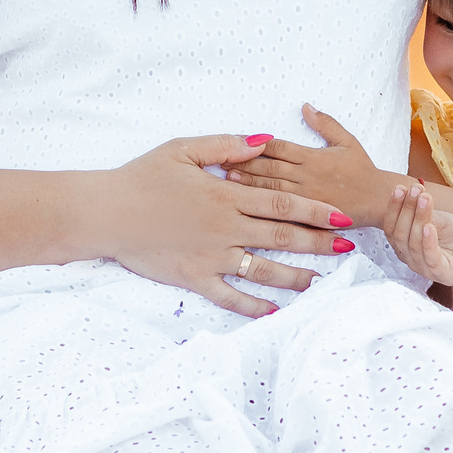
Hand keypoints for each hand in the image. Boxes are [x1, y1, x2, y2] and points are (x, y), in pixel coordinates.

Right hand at [92, 133, 356, 316]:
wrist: (106, 212)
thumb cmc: (141, 177)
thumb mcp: (182, 150)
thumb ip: (225, 146)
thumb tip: (262, 141)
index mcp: (225, 196)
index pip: (281, 204)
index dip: (315, 211)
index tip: (340, 216)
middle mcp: (225, 228)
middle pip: (282, 237)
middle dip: (318, 243)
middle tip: (346, 248)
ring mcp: (211, 256)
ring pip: (262, 269)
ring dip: (294, 275)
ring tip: (318, 280)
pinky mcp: (194, 277)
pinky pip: (229, 296)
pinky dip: (252, 306)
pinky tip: (272, 310)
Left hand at [226, 105, 405, 225]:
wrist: (381, 200)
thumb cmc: (363, 170)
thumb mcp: (347, 141)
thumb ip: (325, 124)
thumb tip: (305, 106)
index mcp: (312, 156)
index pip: (277, 148)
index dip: (255, 144)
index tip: (235, 141)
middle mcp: (306, 175)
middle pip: (268, 167)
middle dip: (242, 162)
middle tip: (219, 159)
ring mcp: (305, 196)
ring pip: (271, 187)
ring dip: (247, 182)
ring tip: (225, 177)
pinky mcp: (308, 214)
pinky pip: (282, 210)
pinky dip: (264, 206)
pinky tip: (247, 204)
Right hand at [381, 178, 452, 289]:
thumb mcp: (438, 220)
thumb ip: (421, 213)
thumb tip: (407, 193)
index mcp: (406, 246)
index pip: (391, 227)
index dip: (393, 208)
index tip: (400, 187)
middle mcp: (411, 259)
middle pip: (399, 234)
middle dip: (406, 209)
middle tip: (415, 189)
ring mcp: (426, 270)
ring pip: (414, 244)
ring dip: (418, 218)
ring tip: (425, 199)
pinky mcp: (444, 275)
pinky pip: (431, 259)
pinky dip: (428, 242)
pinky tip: (430, 226)